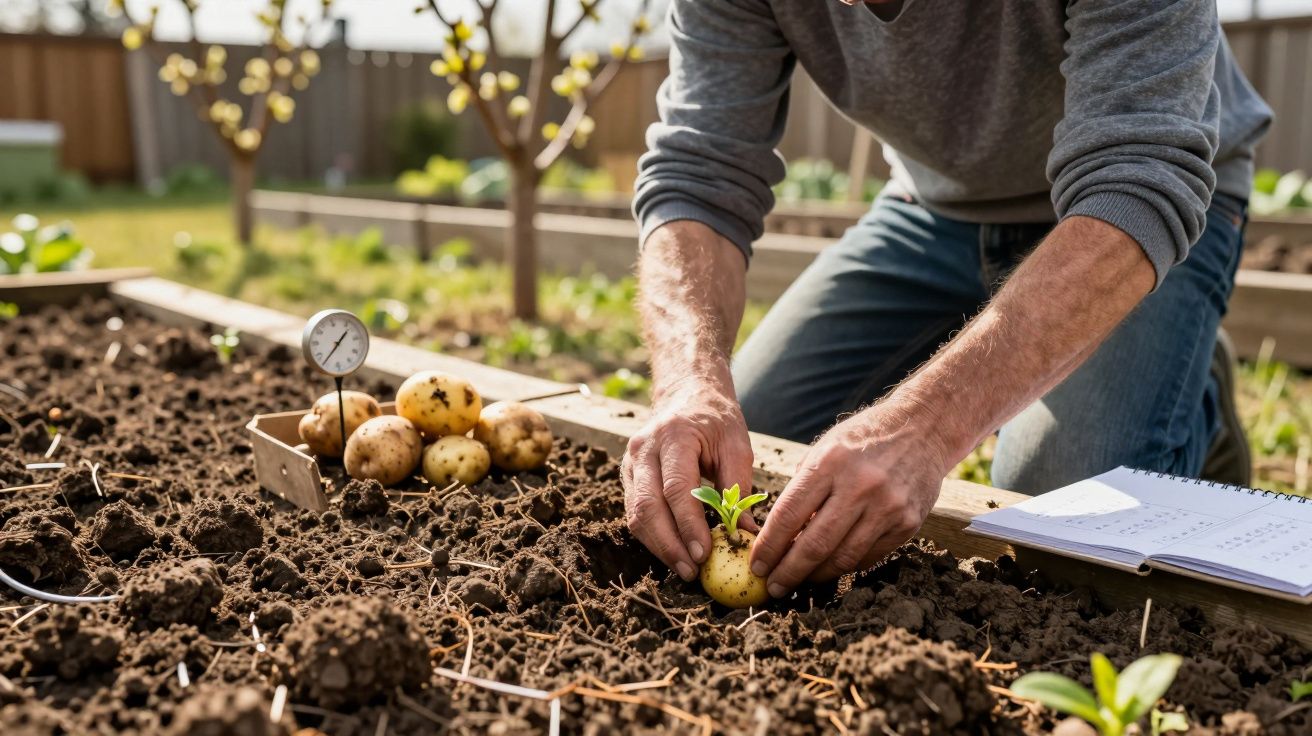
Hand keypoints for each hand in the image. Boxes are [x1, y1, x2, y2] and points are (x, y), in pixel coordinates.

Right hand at [623, 379, 756, 581]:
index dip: (688, 524)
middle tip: (692, 572)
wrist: (687, 394)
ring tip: (685, 569)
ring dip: (659, 547)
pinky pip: (635, 513)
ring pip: (636, 514)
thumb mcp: (737, 444)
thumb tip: (744, 533)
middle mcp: (644, 449)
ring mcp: (631, 463)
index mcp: (673, 435)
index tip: (704, 553)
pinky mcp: (629, 477)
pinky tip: (674, 552)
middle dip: (669, 545)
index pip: (676, 487)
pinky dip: (654, 537)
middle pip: (648, 506)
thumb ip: (738, 488)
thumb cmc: (716, 420)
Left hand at [749, 400, 952, 596]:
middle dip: (788, 572)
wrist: (923, 429)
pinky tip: (831, 566)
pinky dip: (845, 566)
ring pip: (843, 559)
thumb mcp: (826, 449)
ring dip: (816, 576)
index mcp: (830, 463)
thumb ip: (803, 489)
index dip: (769, 546)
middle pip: (815, 545)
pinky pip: (868, 557)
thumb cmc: (864, 439)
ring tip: (800, 581)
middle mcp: (860, 486)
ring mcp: (887, 507)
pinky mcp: (908, 524)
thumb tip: (779, 536)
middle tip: (773, 587)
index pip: (789, 515)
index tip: (756, 565)